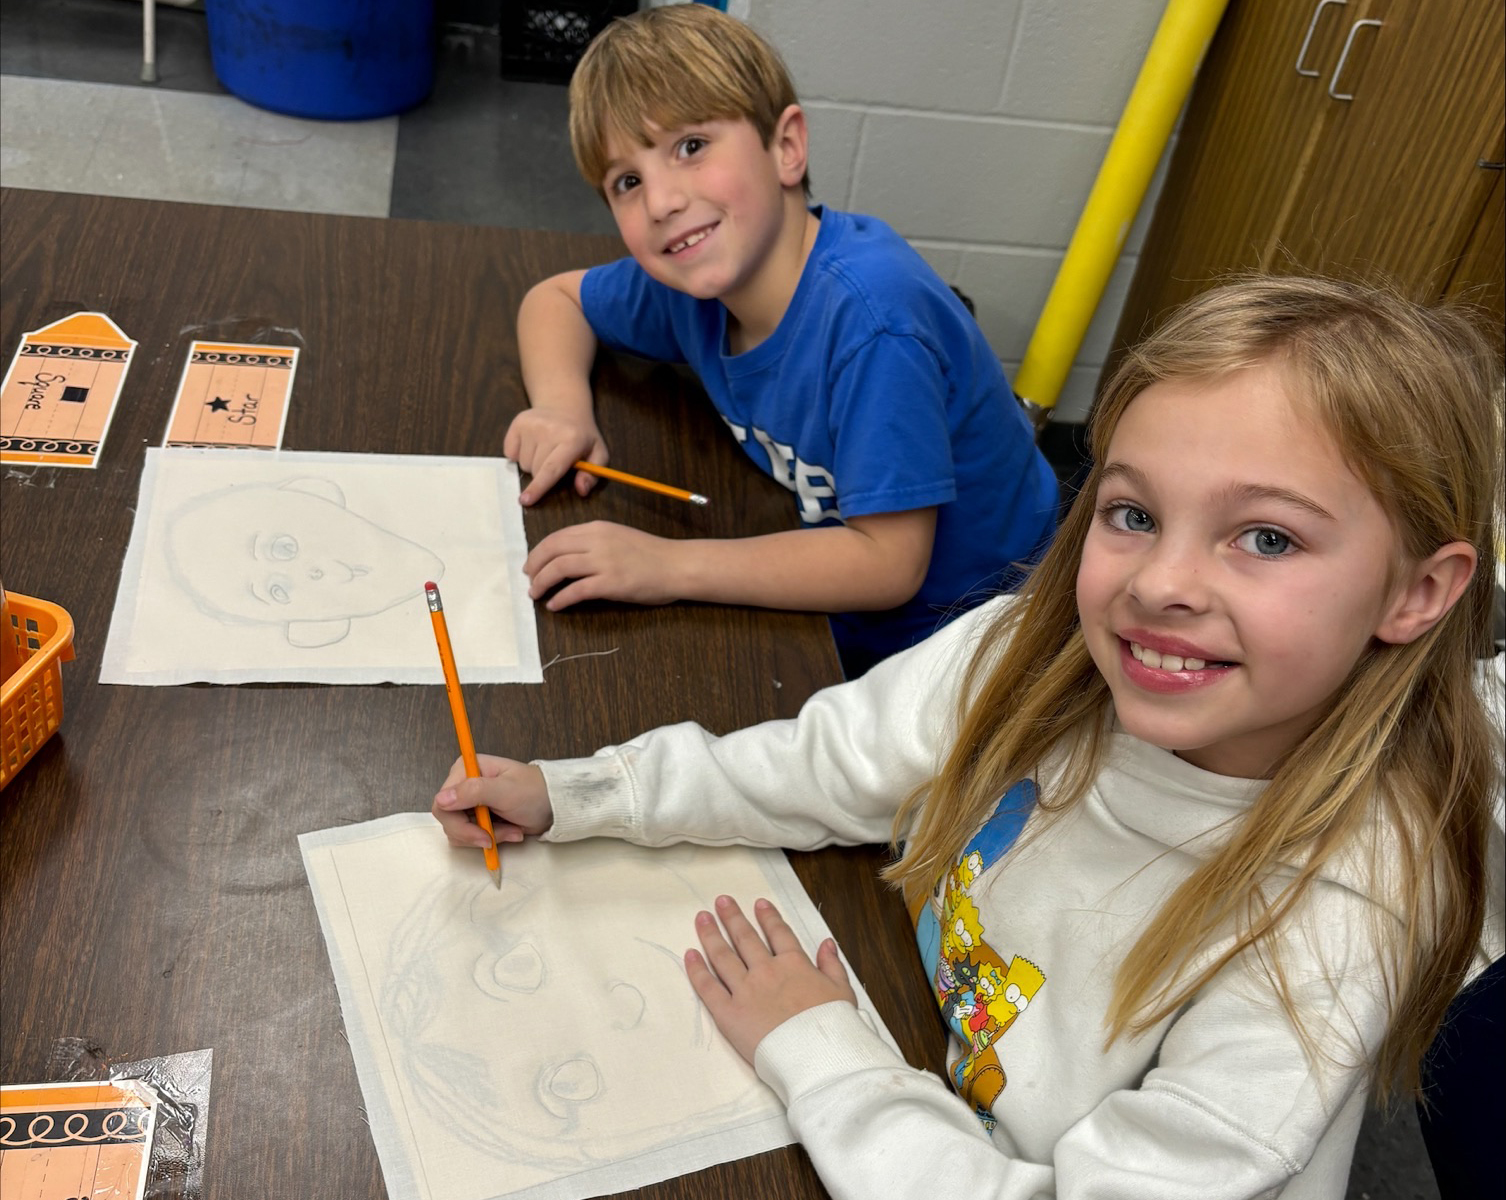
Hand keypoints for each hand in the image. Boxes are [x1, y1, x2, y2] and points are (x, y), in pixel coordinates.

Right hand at [432, 754, 552, 847]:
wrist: (555, 806)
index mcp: (465, 770)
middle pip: (449, 821)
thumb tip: (441, 799)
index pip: (442, 804)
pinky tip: (512, 832)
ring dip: (488, 836)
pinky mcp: (478, 819)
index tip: (483, 835)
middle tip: (503, 835)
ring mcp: (470, 803)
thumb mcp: (505, 791)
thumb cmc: (534, 792)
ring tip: (513, 830)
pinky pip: (471, 838)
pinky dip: (492, 839)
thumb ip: (473, 792)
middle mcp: (463, 785)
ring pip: (459, 833)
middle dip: (476, 833)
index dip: (459, 824)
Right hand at [503, 408, 606, 504]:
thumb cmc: (582, 437)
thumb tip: (582, 490)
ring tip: (545, 450)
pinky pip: (510, 453)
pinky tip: (532, 443)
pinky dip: (519, 454)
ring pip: (522, 463)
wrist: (565, 406)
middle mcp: (550, 430)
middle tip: (554, 459)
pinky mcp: (518, 422)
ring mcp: (531, 424)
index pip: (551, 469)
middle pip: (535, 470)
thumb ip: (592, 474)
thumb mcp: (597, 454)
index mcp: (572, 440)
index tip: (526, 501)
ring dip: (532, 463)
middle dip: (542, 473)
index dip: (538, 487)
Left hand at [524, 521, 682, 609]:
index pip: (557, 536)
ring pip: (559, 568)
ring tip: (535, 593)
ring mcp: (604, 561)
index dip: (539, 551)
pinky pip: (576, 590)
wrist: (677, 565)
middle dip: (535, 566)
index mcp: (598, 528)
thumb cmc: (651, 554)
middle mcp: (597, 541)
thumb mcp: (619, 537)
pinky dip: (561, 599)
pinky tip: (555, 605)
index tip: (532, 564)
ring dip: (542, 583)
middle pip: (553, 550)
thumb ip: (594, 542)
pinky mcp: (610, 583)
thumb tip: (567, 556)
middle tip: (529, 579)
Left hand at [685, 896, 856, 1064]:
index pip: (778, 933)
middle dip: (732, 917)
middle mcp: (766, 971)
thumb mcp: (843, 991)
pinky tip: (690, 954)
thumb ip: (832, 965)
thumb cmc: (834, 1027)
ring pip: (723, 956)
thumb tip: (827, 943)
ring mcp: (745, 991)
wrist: (816, 1056)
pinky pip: (708, 987)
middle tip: (721, 901)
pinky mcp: (729, 1013)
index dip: (768, 917)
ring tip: (702, 918)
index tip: (758, 904)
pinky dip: (697, 970)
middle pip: (745, 938)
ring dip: (711, 934)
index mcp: (794, 964)